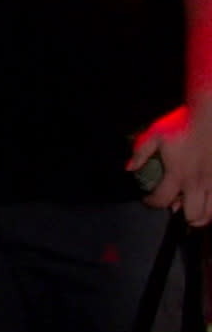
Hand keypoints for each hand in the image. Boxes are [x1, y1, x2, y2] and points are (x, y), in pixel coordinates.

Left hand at [132, 104, 211, 225]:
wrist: (209, 116)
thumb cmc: (181, 123)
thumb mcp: (155, 134)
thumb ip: (140, 153)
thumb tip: (129, 169)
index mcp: (178, 174)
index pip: (161, 200)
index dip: (151, 203)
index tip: (147, 200)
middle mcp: (197, 183)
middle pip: (192, 214)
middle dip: (183, 216)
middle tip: (176, 208)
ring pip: (211, 213)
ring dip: (202, 216)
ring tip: (195, 211)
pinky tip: (208, 200)